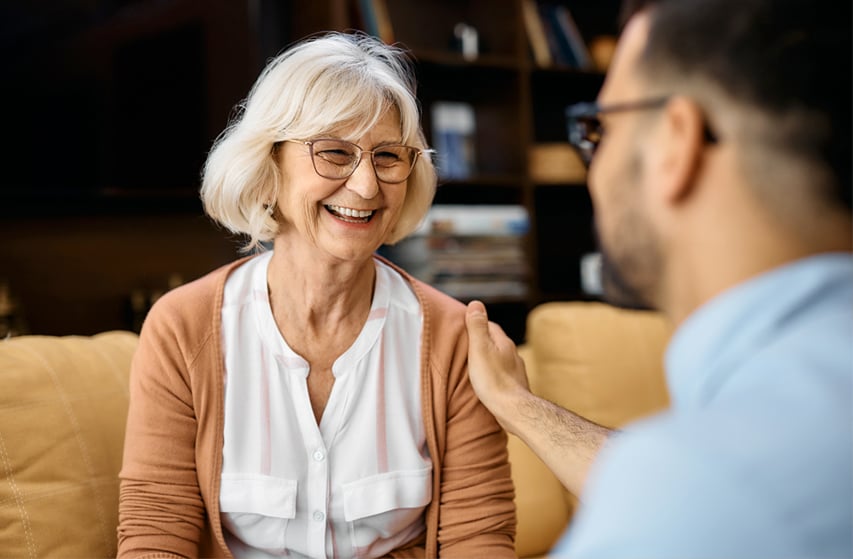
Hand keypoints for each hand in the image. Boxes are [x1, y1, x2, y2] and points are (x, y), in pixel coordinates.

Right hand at [465, 300, 530, 425]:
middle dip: (483, 341)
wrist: (512, 409)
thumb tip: (476, 303)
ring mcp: (516, 370)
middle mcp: (513, 354)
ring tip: (475, 363)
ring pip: (500, 359)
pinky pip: (502, 374)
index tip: (465, 326)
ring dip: (489, 358)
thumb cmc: (493, 380)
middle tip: (467, 345)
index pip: (490, 326)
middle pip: (496, 342)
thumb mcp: (479, 349)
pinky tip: (487, 381)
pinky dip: (494, 373)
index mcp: (503, 343)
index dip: (477, 324)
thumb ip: (477, 326)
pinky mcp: (515, 386)